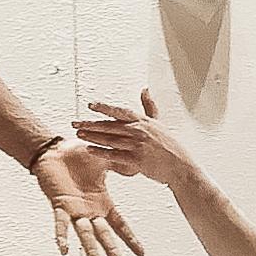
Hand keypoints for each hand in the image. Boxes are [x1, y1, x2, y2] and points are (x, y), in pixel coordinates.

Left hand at [32, 138, 147, 255]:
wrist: (54, 151)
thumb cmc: (76, 154)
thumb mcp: (103, 161)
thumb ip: (118, 164)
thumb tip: (135, 162)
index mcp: (102, 202)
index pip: (120, 225)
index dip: (130, 238)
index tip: (141, 254)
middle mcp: (89, 211)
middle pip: (104, 235)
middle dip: (112, 251)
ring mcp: (75, 210)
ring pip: (85, 234)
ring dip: (91, 251)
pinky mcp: (60, 204)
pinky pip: (60, 223)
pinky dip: (62, 236)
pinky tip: (64, 250)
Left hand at [72, 88, 195, 187]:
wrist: (179, 166)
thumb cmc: (169, 146)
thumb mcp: (159, 122)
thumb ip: (149, 106)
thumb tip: (145, 89)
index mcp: (143, 121)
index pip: (120, 111)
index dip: (104, 107)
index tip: (90, 105)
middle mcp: (139, 131)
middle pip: (110, 125)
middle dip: (90, 123)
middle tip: (75, 122)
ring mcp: (137, 145)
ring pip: (110, 139)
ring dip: (93, 136)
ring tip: (79, 134)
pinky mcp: (136, 160)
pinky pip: (115, 155)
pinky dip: (101, 152)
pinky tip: (90, 149)